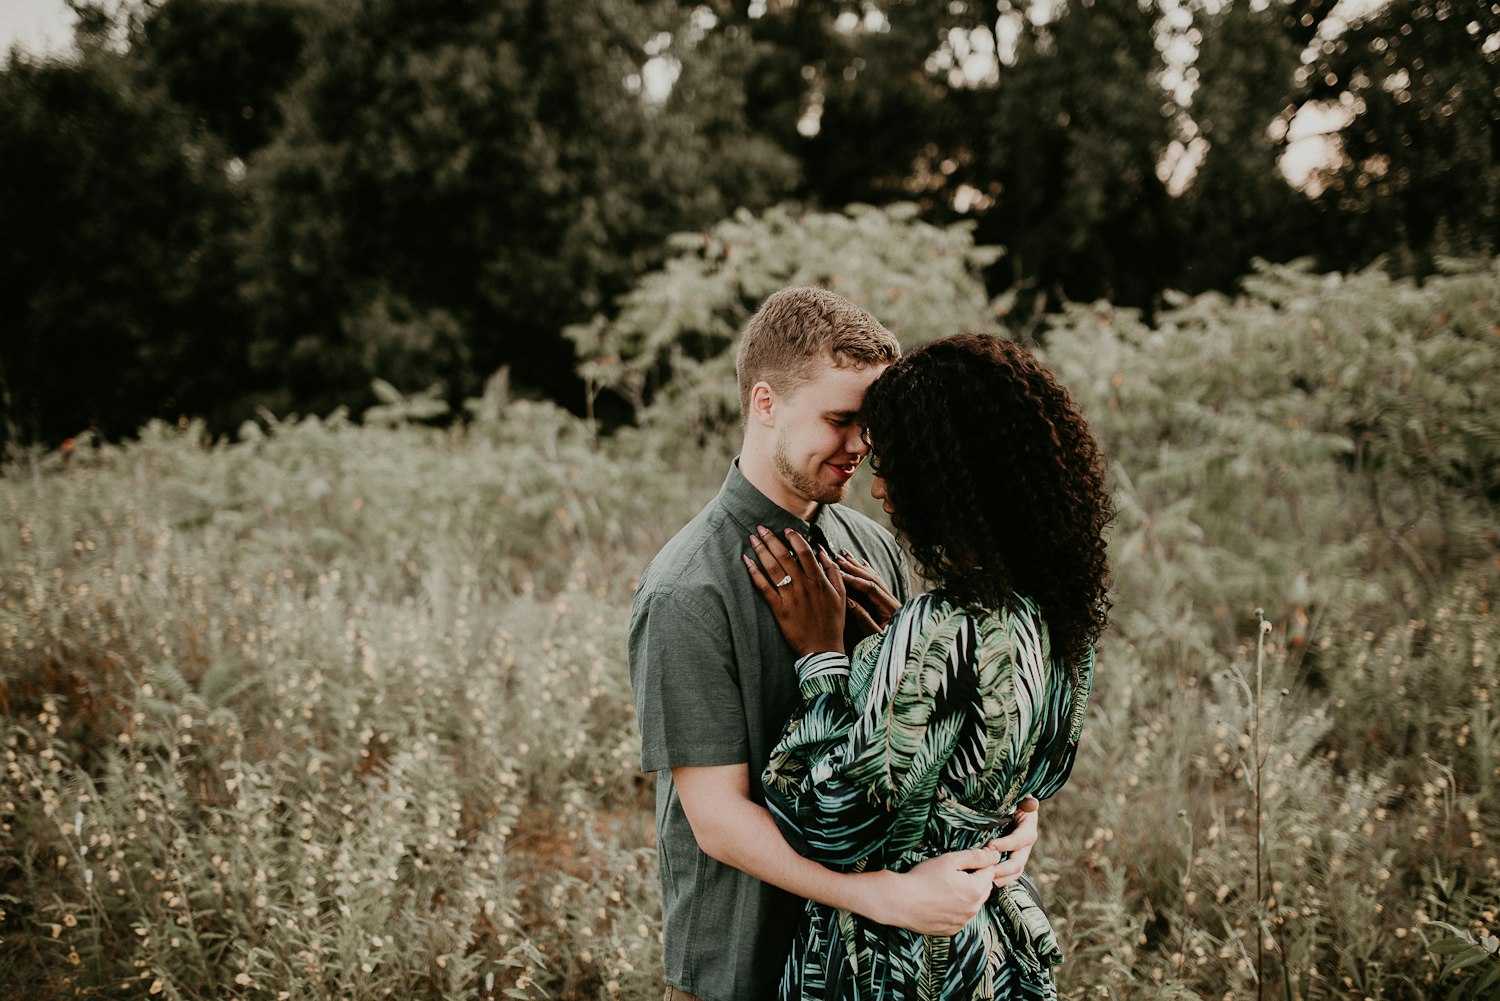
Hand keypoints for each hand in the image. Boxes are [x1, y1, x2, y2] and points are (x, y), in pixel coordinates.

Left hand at [743, 527, 846, 655]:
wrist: (823, 649)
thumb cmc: (833, 622)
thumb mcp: (841, 595)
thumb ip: (833, 572)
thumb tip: (823, 552)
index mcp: (819, 581)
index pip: (804, 553)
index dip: (794, 538)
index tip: (786, 530)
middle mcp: (803, 586)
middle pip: (785, 556)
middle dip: (772, 539)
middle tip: (761, 527)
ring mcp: (790, 598)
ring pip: (773, 569)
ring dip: (761, 551)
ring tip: (752, 538)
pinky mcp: (779, 610)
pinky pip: (764, 588)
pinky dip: (754, 573)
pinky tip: (747, 561)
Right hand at [836, 551, 900, 642]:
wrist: (905, 651)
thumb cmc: (888, 646)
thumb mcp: (874, 636)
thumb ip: (863, 618)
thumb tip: (849, 601)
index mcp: (890, 608)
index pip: (870, 587)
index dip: (854, 579)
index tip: (838, 574)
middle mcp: (892, 601)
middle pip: (872, 578)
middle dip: (854, 568)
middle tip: (839, 559)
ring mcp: (891, 600)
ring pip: (874, 578)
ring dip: (859, 567)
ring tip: (846, 557)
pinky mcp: (889, 603)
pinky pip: (878, 582)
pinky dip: (868, 572)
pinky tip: (863, 564)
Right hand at [866, 847, 1002, 934]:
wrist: (900, 902)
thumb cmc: (923, 878)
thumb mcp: (950, 860)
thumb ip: (976, 857)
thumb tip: (995, 856)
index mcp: (976, 890)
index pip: (989, 871)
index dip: (978, 863)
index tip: (962, 862)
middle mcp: (973, 909)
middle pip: (984, 888)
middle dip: (975, 879)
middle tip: (952, 873)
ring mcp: (963, 922)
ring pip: (973, 903)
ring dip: (966, 894)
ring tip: (945, 887)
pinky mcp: (952, 930)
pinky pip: (961, 916)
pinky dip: (956, 908)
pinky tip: (941, 901)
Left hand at [983, 796, 1039, 888]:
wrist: (1010, 809)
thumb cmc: (1012, 801)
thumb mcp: (1019, 798)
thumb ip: (1025, 801)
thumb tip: (1033, 803)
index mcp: (1028, 829)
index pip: (1020, 839)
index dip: (1006, 844)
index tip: (990, 845)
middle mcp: (1026, 845)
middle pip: (1018, 862)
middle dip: (1002, 868)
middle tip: (986, 869)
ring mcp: (1019, 855)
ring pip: (1014, 872)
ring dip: (1001, 878)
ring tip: (986, 880)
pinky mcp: (1011, 860)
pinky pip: (1009, 875)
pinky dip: (1000, 880)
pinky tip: (987, 882)